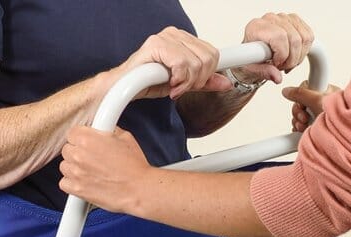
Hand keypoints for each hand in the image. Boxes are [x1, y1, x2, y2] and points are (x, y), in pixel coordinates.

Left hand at [60, 126, 151, 213]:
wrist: (140, 190)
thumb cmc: (135, 167)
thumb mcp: (124, 137)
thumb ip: (106, 131)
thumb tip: (102, 129)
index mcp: (87, 138)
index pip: (72, 133)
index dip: (81, 138)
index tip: (87, 143)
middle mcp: (79, 155)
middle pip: (67, 150)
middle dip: (78, 153)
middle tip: (92, 159)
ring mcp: (76, 173)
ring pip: (64, 166)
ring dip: (74, 168)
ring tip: (90, 172)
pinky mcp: (77, 190)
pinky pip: (64, 184)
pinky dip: (72, 184)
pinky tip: (84, 182)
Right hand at [106, 28, 228, 100]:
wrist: (124, 87)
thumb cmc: (148, 82)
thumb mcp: (184, 84)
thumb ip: (204, 82)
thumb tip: (226, 83)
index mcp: (183, 40)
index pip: (212, 53)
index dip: (208, 74)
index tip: (199, 84)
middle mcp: (175, 34)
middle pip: (208, 59)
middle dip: (197, 81)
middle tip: (182, 87)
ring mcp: (166, 37)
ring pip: (196, 63)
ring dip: (186, 83)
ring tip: (173, 87)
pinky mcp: (157, 45)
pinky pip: (182, 65)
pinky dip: (178, 80)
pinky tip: (169, 85)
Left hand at [232, 13, 314, 87]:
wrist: (253, 56)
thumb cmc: (251, 60)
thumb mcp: (252, 71)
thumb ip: (264, 73)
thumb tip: (277, 77)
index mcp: (256, 28)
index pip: (280, 37)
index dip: (282, 55)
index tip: (276, 64)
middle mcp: (270, 19)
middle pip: (294, 39)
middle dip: (291, 59)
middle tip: (282, 67)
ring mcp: (283, 18)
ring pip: (304, 38)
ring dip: (299, 56)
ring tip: (287, 62)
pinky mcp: (294, 20)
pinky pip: (309, 35)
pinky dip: (305, 50)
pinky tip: (294, 55)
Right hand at [283, 80, 340, 131]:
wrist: (345, 137)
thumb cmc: (340, 119)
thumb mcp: (318, 101)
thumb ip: (300, 94)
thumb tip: (286, 90)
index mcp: (325, 91)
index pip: (305, 87)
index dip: (300, 96)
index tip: (303, 104)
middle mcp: (320, 103)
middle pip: (299, 103)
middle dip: (299, 112)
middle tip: (305, 117)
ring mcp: (316, 116)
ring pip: (298, 116)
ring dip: (298, 122)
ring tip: (305, 126)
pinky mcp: (313, 129)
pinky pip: (299, 127)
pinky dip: (298, 130)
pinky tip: (302, 131)